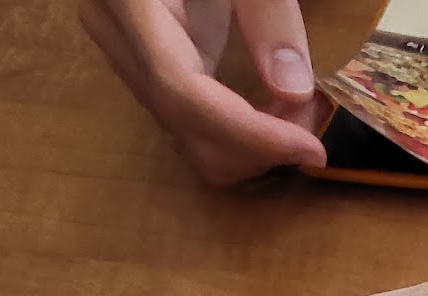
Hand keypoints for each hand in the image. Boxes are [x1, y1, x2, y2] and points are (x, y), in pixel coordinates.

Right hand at [81, 0, 326, 184]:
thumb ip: (268, 12)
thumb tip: (293, 89)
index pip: (183, 91)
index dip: (249, 134)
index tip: (311, 149)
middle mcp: (114, 32)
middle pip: (183, 125)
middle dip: (257, 144)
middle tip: (313, 117)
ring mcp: (123, 49)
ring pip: (185, 133)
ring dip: (250, 144)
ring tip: (300, 110)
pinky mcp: (147, 59)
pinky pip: (190, 117)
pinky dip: (238, 130)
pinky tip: (277, 109)